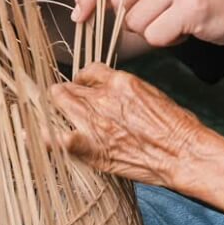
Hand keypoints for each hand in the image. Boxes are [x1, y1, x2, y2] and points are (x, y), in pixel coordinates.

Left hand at [49, 64, 223, 209]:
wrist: (184, 153)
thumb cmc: (178, 127)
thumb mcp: (153, 95)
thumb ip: (128, 93)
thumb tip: (116, 96)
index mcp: (121, 82)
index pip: (88, 71)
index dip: (83, 81)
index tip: (83, 89)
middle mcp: (103, 97)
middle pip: (68, 87)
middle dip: (65, 95)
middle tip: (66, 105)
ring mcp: (94, 121)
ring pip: (58, 104)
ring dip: (55, 110)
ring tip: (54, 118)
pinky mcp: (90, 146)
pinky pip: (56, 139)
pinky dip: (46, 138)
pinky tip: (40, 139)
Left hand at [71, 0, 223, 49]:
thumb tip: (83, 0)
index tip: (79, 13)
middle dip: (133, 16)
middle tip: (163, 13)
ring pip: (134, 21)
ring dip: (152, 30)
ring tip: (179, 18)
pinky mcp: (190, 6)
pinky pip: (155, 36)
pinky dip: (168, 41)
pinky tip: (188, 28)